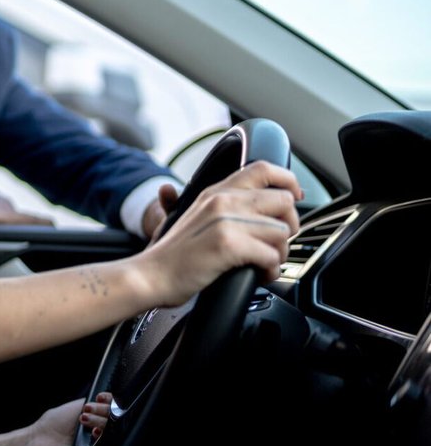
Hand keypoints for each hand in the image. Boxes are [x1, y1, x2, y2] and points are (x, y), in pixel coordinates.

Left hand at [24, 394, 110, 445]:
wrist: (38, 441)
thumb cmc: (53, 424)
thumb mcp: (75, 407)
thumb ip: (93, 402)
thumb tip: (109, 398)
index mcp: (96, 419)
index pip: (113, 409)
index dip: (110, 401)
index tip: (100, 397)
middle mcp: (100, 432)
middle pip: (115, 420)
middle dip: (103, 411)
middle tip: (86, 412)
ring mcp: (98, 445)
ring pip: (113, 433)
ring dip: (101, 422)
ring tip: (84, 420)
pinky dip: (103, 439)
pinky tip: (93, 433)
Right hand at [136, 161, 300, 305]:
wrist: (150, 276)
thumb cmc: (174, 255)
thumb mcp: (196, 218)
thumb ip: (225, 208)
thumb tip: (261, 209)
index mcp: (216, 192)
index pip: (264, 169)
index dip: (288, 181)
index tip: (295, 197)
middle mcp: (222, 201)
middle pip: (283, 201)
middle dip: (289, 226)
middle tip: (275, 243)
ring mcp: (225, 221)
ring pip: (281, 231)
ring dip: (279, 253)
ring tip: (263, 264)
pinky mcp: (228, 244)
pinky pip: (271, 256)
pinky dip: (270, 270)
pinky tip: (257, 275)